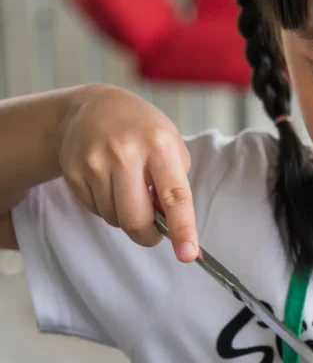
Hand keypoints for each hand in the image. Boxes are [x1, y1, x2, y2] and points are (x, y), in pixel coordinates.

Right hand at [58, 85, 198, 261]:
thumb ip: (175, 185)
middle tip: (154, 232)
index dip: (183, 228)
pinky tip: (109, 183)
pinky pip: (95, 211)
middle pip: (135, 219)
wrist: (93, 108)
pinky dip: (107, 207)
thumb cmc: (144, 131)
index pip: (174, 195)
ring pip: (114, 219)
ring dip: (126, 216)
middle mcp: (125, 153)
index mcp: (159, 145)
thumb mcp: (171, 146)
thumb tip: (169, 225)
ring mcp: (95, 162)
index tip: (188, 255)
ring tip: (129, 189)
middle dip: (147, 235)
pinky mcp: (73, 172)